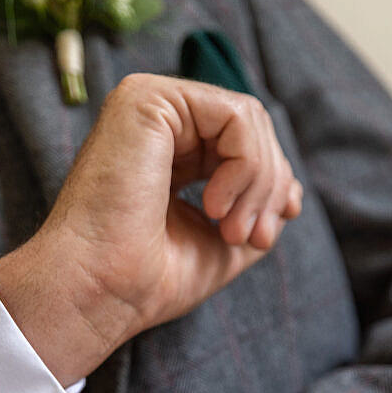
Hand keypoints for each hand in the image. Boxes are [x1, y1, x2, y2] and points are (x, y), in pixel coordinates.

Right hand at [0, 74, 302, 385]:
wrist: (100, 292)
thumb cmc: (144, 280)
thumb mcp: (219, 244)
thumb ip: (255, 212)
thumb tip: (292, 191)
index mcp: (166, 152)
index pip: (241, 147)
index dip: (270, 188)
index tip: (263, 238)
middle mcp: (154, 122)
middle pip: (251, 130)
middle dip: (269, 188)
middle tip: (252, 238)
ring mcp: (147, 105)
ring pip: (249, 121)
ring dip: (259, 182)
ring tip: (231, 230)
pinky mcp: (147, 100)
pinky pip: (236, 116)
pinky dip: (246, 166)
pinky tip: (215, 206)